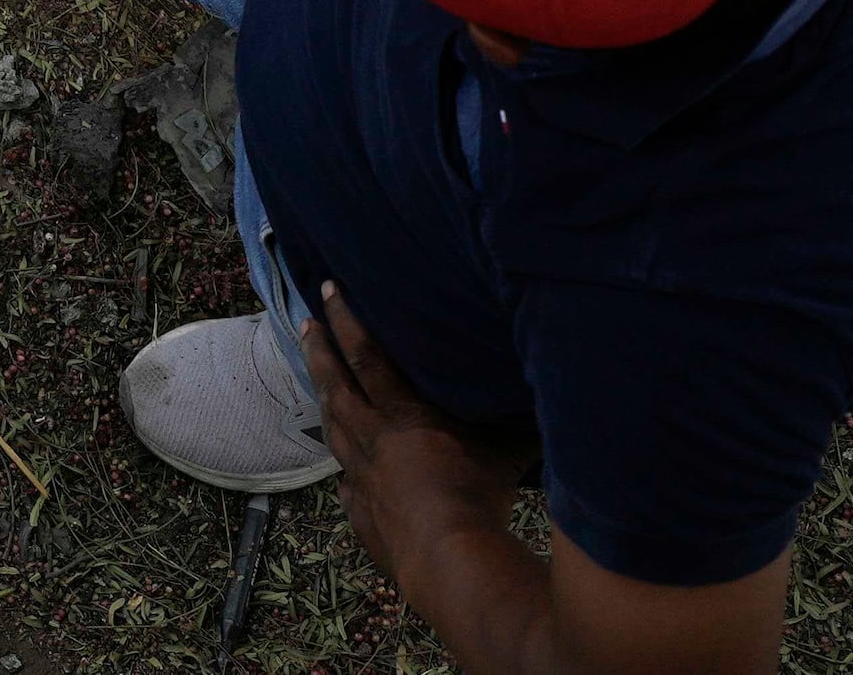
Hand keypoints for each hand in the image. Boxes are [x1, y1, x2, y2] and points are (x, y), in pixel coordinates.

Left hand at [306, 284, 513, 568]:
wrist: (451, 561)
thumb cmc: (481, 497)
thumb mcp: (505, 447)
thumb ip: (514, 416)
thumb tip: (546, 385)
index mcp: (401, 414)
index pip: (366, 354)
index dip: (347, 320)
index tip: (329, 290)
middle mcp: (371, 439)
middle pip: (336, 384)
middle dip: (320, 350)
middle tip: (306, 324)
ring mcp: (360, 476)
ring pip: (333, 428)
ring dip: (326, 401)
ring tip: (320, 384)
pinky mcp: (362, 512)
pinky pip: (348, 482)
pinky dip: (347, 470)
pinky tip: (347, 470)